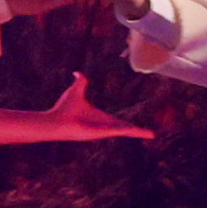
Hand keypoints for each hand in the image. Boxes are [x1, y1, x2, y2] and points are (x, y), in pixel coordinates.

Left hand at [30, 75, 148, 140]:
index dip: (128, 124)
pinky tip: (138, 131)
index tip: (136, 127)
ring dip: (137, 132)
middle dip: (138, 131)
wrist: (54, 119)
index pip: (117, 121)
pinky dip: (126, 130)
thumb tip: (78, 73)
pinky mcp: (99, 132)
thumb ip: (81, 82)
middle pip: (124, 129)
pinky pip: (116, 131)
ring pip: (123, 131)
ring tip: (151, 134)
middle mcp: (103, 125)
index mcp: (100, 117)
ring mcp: (102, 130)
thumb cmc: (63, 108)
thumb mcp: (76, 90)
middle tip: (152, 134)